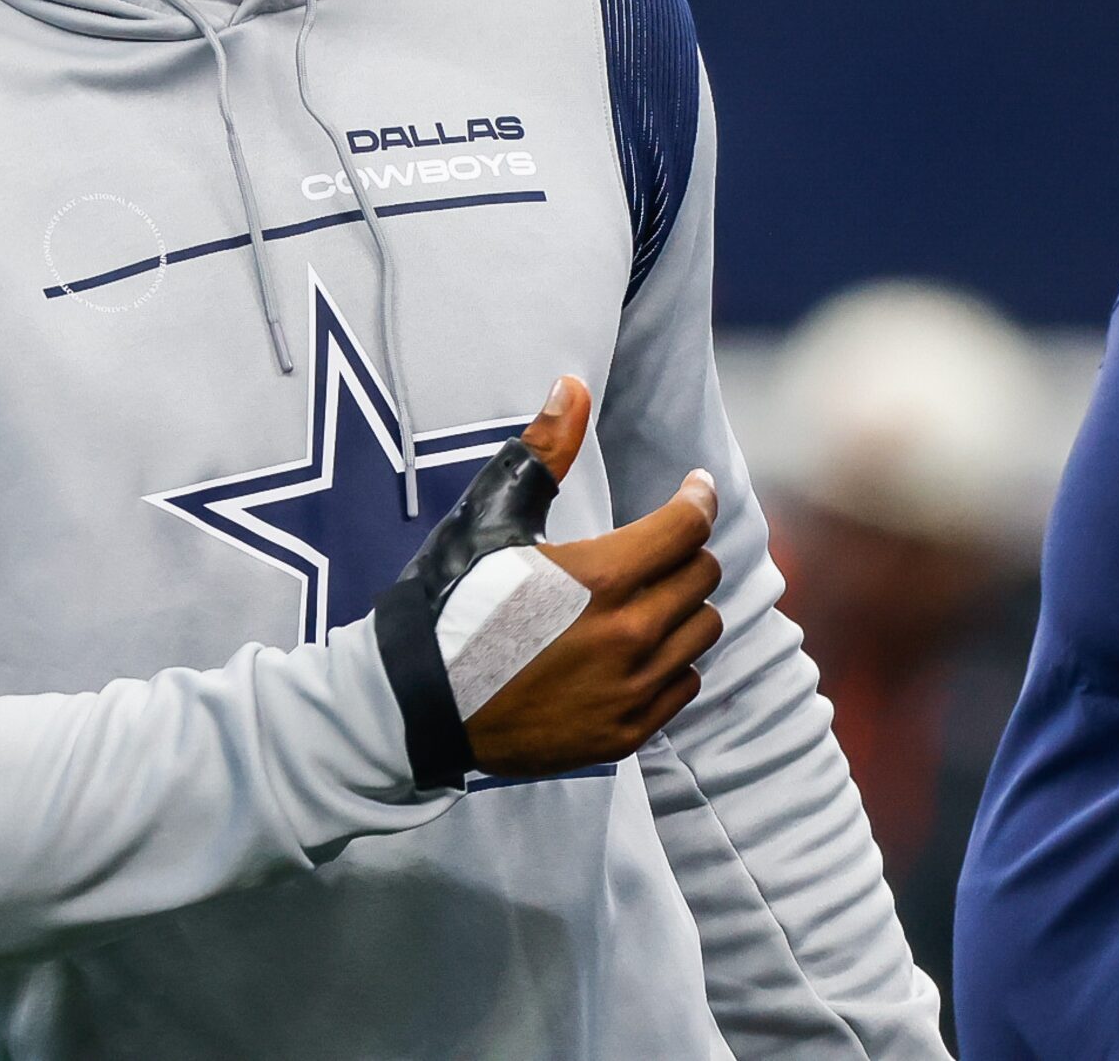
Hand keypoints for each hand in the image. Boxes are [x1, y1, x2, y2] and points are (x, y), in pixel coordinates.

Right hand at [459, 380, 722, 777]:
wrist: (416, 704)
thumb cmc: (450, 602)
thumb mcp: (492, 519)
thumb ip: (542, 453)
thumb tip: (572, 387)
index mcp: (603, 577)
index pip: (688, 527)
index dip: (696, 498)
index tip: (693, 488)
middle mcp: (629, 635)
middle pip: (702, 576)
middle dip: (684, 551)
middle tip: (658, 545)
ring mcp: (630, 690)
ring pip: (702, 632)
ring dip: (682, 607)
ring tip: (646, 598)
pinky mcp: (624, 732)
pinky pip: (685, 686)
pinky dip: (671, 663)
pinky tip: (634, 650)